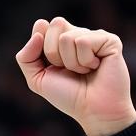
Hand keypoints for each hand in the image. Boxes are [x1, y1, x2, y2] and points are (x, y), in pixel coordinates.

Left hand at [16, 17, 135, 135]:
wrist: (92, 111)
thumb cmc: (68, 97)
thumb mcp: (38, 80)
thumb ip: (26, 57)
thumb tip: (39, 24)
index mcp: (62, 41)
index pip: (44, 27)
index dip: (44, 49)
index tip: (55, 67)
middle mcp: (79, 35)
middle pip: (56, 25)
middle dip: (55, 54)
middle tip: (69, 70)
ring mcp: (95, 36)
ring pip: (68, 37)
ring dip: (72, 62)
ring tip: (84, 72)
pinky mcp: (109, 40)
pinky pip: (84, 41)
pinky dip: (85, 61)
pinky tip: (96, 68)